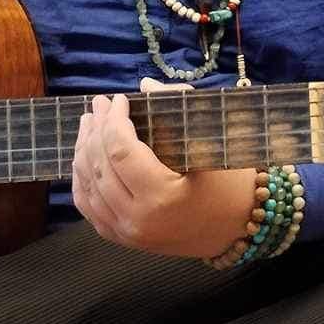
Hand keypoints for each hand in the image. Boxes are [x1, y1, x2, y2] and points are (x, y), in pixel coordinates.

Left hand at [72, 87, 257, 258]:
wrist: (241, 229)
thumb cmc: (233, 185)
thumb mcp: (212, 144)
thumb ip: (179, 107)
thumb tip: (145, 85)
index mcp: (162, 197)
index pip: (121, 151)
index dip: (114, 120)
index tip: (120, 98)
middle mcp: (137, 220)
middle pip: (99, 166)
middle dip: (97, 129)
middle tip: (101, 104)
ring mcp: (126, 233)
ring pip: (87, 186)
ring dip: (83, 150)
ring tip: (89, 124)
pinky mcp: (122, 238)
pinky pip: (88, 207)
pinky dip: (81, 179)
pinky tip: (84, 156)